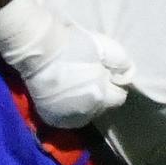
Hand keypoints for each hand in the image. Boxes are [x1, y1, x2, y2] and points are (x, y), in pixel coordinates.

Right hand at [0, 0, 132, 128]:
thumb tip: (127, 73)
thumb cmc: (72, 45)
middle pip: (102, 107)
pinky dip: (69, 110)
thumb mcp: (104, 47)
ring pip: (86, 115)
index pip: (119, 97)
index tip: (105, 72)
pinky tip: (65, 95)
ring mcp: (66, 117)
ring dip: (86, 104)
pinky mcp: (50, 117)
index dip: (114, 84)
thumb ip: (121, 62)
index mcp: (100, 95)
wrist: (38, 50)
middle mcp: (85, 112)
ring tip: (77, 86)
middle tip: (89, 76)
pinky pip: (67, 119)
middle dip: (100, 94)